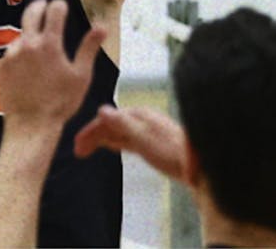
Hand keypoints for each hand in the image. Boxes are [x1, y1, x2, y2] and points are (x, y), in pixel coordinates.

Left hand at [0, 0, 105, 131]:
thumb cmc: (61, 102)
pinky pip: (11, 55)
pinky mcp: (0, 67)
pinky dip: (19, 57)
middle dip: (39, 5)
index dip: (59, 5)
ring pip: (21, 37)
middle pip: (31, 13)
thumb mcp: (81, 75)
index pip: (54, 11)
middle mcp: (27, 44)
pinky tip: (27, 70)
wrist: (31, 125)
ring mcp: (11, 55)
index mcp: (49, 44)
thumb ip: (89, 47)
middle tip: (43, 3)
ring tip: (39, 51)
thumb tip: (102, 26)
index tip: (61, 5)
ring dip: (29, 37)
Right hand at [74, 105, 190, 181]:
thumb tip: (101, 109)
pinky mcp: (151, 144)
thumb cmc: (173, 151)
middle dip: (93, 136)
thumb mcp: (144, 137)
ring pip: (117, 133)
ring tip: (86, 151)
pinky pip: (126, 140)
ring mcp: (146, 131)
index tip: (76, 144)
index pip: (107, 119)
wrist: (198, 167)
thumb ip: (122, 123)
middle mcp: (141, 120)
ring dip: (100, 140)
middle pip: (110, 125)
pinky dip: (113, 142)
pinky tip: (109, 146)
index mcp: (138, 115)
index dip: (90, 131)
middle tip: (77, 151)